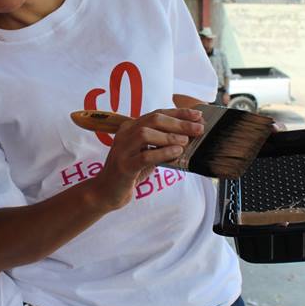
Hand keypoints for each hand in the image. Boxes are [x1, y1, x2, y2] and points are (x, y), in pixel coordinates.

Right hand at [90, 108, 204, 210]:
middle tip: (198, 128)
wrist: (105, 192)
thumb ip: (161, 144)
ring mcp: (122, 150)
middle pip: (153, 120)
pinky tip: (176, 152)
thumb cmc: (130, 172)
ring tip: (185, 141)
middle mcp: (124, 134)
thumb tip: (188, 136)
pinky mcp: (123, 166)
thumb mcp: (145, 153)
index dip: (179, 113)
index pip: (157, 114)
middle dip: (179, 123)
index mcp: (130, 127)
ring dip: (169, 136)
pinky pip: (144, 156)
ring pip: (146, 134)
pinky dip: (162, 153)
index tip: (198, 115)